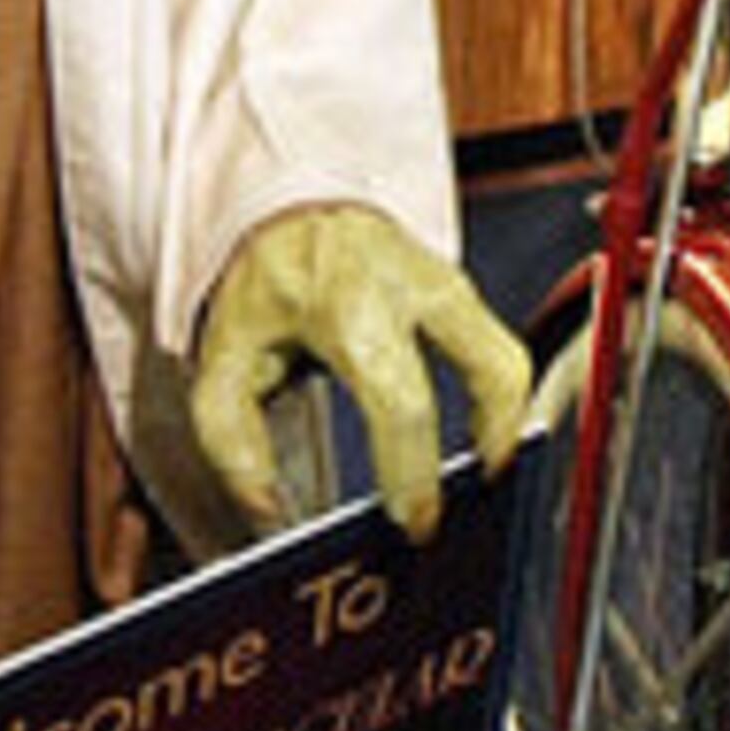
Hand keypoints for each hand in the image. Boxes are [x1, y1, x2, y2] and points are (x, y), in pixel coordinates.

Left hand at [189, 204, 531, 540]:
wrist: (287, 208)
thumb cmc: (259, 290)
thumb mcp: (222, 358)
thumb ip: (235, 441)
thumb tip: (270, 514)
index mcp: (346, 306)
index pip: (401, 401)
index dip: (413, 470)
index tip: (412, 522)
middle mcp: (409, 286)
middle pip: (488, 370)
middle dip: (487, 448)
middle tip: (456, 508)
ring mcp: (443, 281)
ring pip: (507, 360)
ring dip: (506, 426)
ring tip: (480, 477)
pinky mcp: (460, 288)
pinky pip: (498, 350)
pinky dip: (499, 402)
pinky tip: (479, 443)